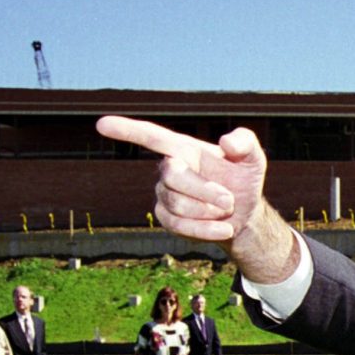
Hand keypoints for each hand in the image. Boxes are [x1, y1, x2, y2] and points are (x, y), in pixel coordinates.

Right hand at [95, 116, 297, 282]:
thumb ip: (245, 142)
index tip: (101, 124)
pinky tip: (223, 228)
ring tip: (227, 211)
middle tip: (230, 200)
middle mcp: (168, 170)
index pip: (151, 136)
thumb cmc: (243, 179)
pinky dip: (205, 230)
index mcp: (183, 149)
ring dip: (208, 212)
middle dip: (204, 192)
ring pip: (177, 205)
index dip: (127, 130)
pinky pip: (178, 226)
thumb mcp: (253, 158)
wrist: (244, 214)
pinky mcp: (166, 218)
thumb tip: (226, 143)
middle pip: (173, 178)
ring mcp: (164, 195)